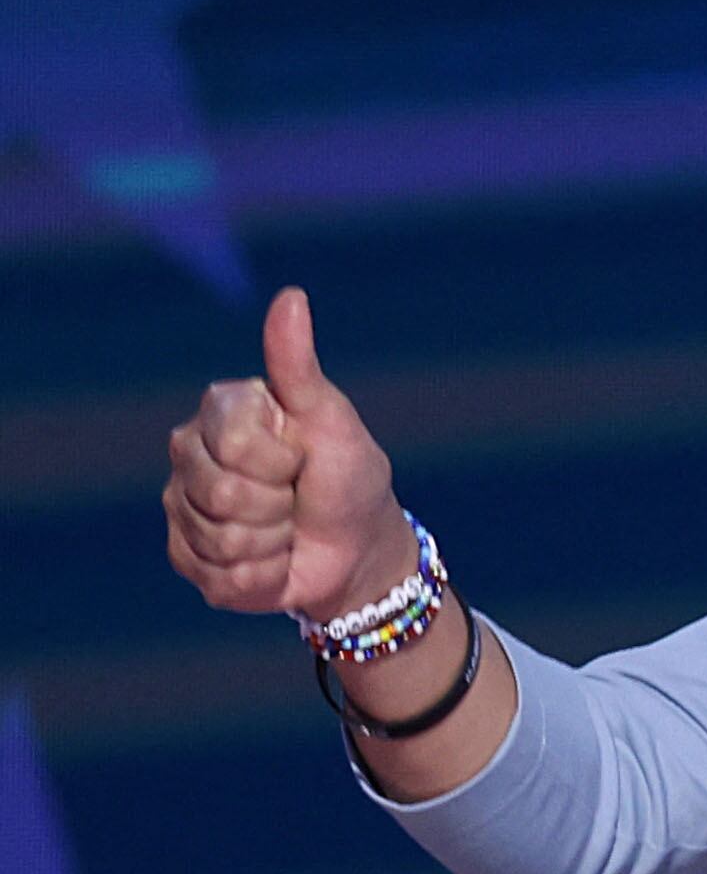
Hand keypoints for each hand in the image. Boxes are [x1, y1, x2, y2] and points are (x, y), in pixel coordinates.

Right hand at [164, 286, 410, 620]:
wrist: (357, 547)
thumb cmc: (348, 476)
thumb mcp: (331, 419)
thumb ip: (298, 366)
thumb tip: (291, 296)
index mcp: (222, 412)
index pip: (234, 444)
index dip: (281, 462)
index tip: (300, 457)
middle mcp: (189, 455)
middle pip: (222, 495)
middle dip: (278, 506)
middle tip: (294, 496)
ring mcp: (182, 507)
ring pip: (220, 539)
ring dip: (273, 543)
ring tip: (286, 528)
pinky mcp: (186, 558)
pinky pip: (217, 577)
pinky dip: (262, 577)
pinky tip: (273, 560)